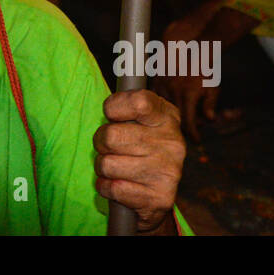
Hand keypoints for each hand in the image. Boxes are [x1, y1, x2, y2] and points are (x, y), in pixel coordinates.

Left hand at [93, 89, 184, 232]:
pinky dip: (107, 188)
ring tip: (117, 167)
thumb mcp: (140, 119)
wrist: (157, 194)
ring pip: (107, 164)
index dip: (114, 108)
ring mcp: (169, 171)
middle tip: (110, 147)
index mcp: (167, 116)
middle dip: (101, 143)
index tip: (112, 115)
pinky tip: (119, 185)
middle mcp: (173, 142)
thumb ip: (127, 101)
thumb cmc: (140, 147)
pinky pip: (113, 188)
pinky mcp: (160, 197)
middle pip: (110, 136)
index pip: (139, 101)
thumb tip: (119, 77)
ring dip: (104, 168)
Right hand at [157, 17, 218, 141]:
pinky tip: (172, 103)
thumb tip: (210, 120)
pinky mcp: (156, 80)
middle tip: (192, 128)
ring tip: (182, 114)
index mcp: (188, 94)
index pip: (189, 123)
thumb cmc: (204, 68)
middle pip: (176, 118)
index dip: (193, 135)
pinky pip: (158, 98)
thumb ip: (210, 104)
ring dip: (173, 114)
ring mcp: (163, 86)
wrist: (188, 46)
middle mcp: (173, 91)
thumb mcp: (212, 86)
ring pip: (165, 109)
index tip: (197, 141)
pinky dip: (164, 104)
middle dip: (184, 125)